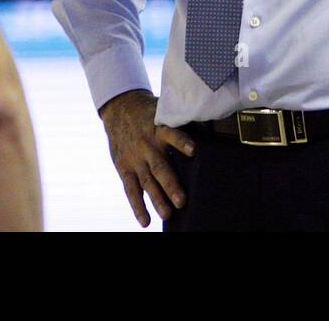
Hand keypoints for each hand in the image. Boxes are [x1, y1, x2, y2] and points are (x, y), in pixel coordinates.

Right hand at [98, 88, 194, 227]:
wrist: (120, 108)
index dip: (182, 142)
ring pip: (146, 181)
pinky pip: (131, 189)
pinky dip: (138, 206)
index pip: (172, 134)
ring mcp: (134, 158)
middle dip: (171, 184)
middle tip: (182, 201)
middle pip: (159, 166)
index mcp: (159, 128)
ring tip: (168, 214)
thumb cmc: (150, 113)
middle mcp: (147, 145)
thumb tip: (208, 131)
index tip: (194, 151)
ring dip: (157, 199)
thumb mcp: (164, 111)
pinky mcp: (124, 167)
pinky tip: (145, 222)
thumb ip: (180, 124)